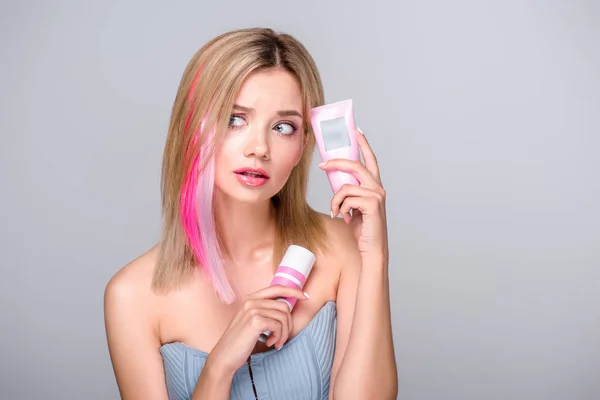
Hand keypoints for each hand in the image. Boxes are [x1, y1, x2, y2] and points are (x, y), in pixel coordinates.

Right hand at [207, 285, 308, 375]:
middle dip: (288, 323)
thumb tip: (286, 309)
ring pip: (283, 316)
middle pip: (283, 305)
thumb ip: (264, 312)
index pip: (276, 288)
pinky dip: (279, 337)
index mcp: (250, 299)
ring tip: (276, 342)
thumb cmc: (239, 341)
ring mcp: (252, 310)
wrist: (224, 356)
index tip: (305, 297)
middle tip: (283, 337)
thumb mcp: (251, 321)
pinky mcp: (256, 321)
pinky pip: (279, 325)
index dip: (293, 290)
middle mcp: (251, 301)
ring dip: (284, 333)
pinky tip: (270, 343)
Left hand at [319, 127, 387, 261]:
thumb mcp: (352, 206)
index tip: (356, 131)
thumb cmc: (361, 229)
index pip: (370, 160)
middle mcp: (378, 188)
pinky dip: (341, 209)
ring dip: (335, 201)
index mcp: (374, 186)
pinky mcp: (372, 204)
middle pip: (355, 165)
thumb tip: (334, 178)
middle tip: (322, 165)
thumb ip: (348, 192)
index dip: (364, 144)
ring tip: (337, 212)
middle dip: (336, 163)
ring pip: (345, 186)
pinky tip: (345, 218)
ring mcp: (376, 195)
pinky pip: (346, 199)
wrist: (371, 249)